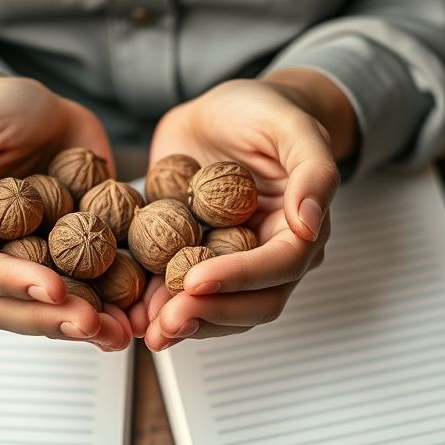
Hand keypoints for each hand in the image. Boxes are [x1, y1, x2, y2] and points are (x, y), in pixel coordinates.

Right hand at [0, 74, 130, 349]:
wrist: (42, 113)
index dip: (14, 284)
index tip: (53, 288)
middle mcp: (3, 259)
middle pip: (17, 307)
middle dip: (55, 320)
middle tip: (92, 323)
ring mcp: (42, 265)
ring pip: (58, 311)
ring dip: (90, 327)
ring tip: (121, 333)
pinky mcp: (80, 263)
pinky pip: (97, 293)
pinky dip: (118, 309)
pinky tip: (141, 317)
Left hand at [130, 70, 357, 350]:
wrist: (223, 114)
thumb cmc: (263, 114)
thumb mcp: (291, 126)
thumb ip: (313, 170)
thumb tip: (310, 223)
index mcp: (297, 232)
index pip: (278, 267)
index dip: (240, 279)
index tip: (197, 281)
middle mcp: (266, 258)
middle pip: (250, 306)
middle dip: (207, 316)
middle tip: (166, 321)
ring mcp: (229, 265)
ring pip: (215, 312)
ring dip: (181, 325)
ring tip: (146, 330)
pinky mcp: (193, 262)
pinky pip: (178, 296)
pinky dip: (155, 309)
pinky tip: (130, 316)